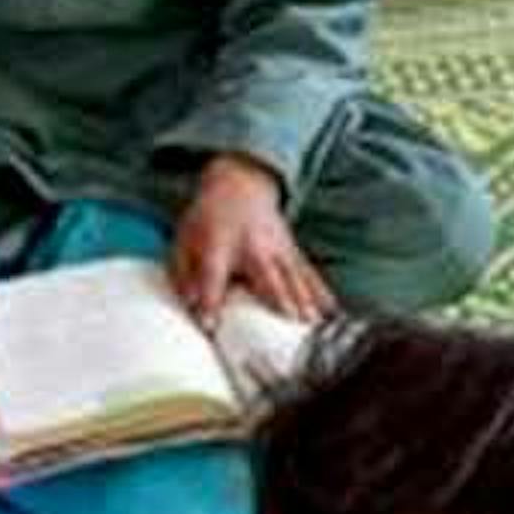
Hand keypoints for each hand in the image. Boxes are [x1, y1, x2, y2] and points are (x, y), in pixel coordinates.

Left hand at [170, 155, 329, 326]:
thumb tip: (190, 306)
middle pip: (266, 275)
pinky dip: (320, 292)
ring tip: (312, 325)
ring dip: (304, 301)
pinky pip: (308, 274)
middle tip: (288, 322)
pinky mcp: (292, 251)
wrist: (240, 186)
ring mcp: (277, 248)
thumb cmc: (207, 220)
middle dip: (277, 298)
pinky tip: (329, 311)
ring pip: (293, 277)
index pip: (214, 274)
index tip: (211, 326)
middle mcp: (252, 247)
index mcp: (219, 244)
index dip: (211, 300)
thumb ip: (183, 275)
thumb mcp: (183, 241)